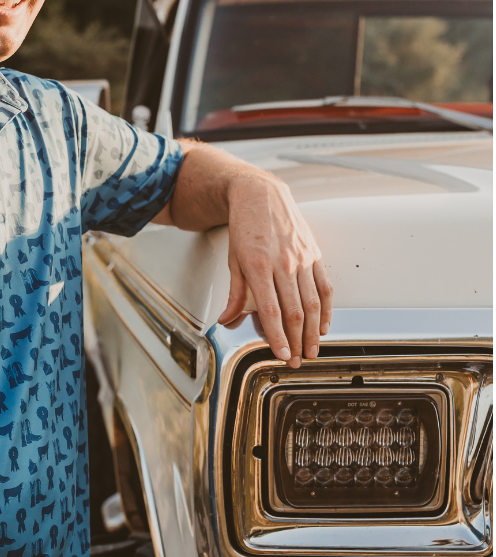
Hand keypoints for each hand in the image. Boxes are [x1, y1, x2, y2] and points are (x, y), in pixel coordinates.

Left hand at [217, 171, 331, 367]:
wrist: (261, 195)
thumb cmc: (245, 228)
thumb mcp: (233, 260)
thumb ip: (235, 294)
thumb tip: (228, 321)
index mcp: (258, 266)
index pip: (271, 311)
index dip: (278, 337)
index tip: (282, 355)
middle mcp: (283, 263)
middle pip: (295, 311)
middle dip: (297, 341)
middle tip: (298, 360)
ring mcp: (301, 258)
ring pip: (313, 302)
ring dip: (314, 331)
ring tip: (312, 350)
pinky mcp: (314, 254)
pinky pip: (325, 286)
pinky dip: (327, 308)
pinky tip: (324, 325)